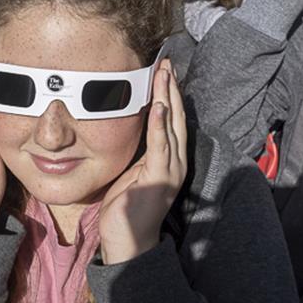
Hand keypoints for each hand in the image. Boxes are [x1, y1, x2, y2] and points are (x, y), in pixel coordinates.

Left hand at [99, 59, 186, 264]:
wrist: (127, 240)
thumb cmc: (126, 206)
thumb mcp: (131, 169)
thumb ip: (137, 149)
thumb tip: (129, 125)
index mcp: (169, 158)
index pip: (171, 119)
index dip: (169, 93)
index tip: (163, 70)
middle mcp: (175, 162)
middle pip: (175, 117)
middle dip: (171, 88)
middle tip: (166, 62)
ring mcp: (170, 171)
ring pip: (171, 126)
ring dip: (167, 98)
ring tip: (164, 75)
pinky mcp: (159, 179)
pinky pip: (160, 147)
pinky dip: (159, 126)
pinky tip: (158, 107)